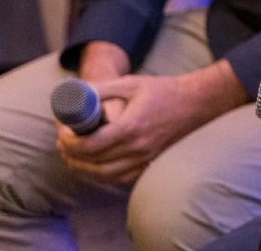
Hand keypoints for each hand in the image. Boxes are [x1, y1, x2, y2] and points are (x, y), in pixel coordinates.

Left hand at [57, 60, 246, 185]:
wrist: (198, 103)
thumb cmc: (165, 90)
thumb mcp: (131, 83)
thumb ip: (102, 89)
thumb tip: (73, 94)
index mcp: (131, 126)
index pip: (90, 145)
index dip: (69, 142)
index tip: (62, 133)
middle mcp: (138, 147)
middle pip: (93, 162)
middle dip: (71, 155)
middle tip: (62, 144)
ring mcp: (145, 158)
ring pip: (104, 174)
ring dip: (83, 168)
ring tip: (73, 156)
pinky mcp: (150, 163)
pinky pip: (120, 177)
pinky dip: (103, 174)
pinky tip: (95, 165)